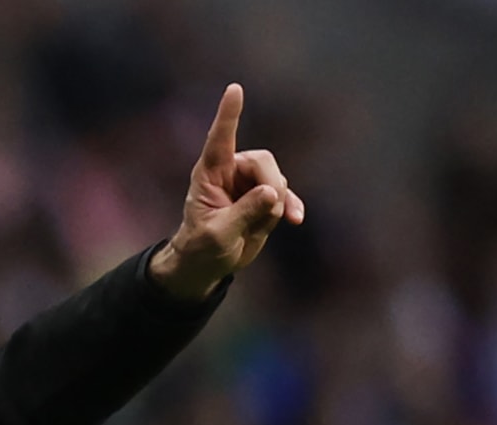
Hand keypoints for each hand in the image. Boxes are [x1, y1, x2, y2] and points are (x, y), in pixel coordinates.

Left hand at [149, 83, 305, 301]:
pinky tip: (295, 219)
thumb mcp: (218, 233)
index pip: (220, 139)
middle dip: (271, 185)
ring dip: (277, 203)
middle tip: (270, 210)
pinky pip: (286, 195)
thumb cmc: (202, 246)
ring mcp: (250, 184)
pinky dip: (292, 206)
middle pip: (263, 161)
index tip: (235, 89)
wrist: (208, 263)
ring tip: (259, 226)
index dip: (228, 114)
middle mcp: (231, 172)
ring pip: (277, 179)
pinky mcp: (265, 198)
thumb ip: (244, 212)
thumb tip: (272, 192)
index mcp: (209, 173)